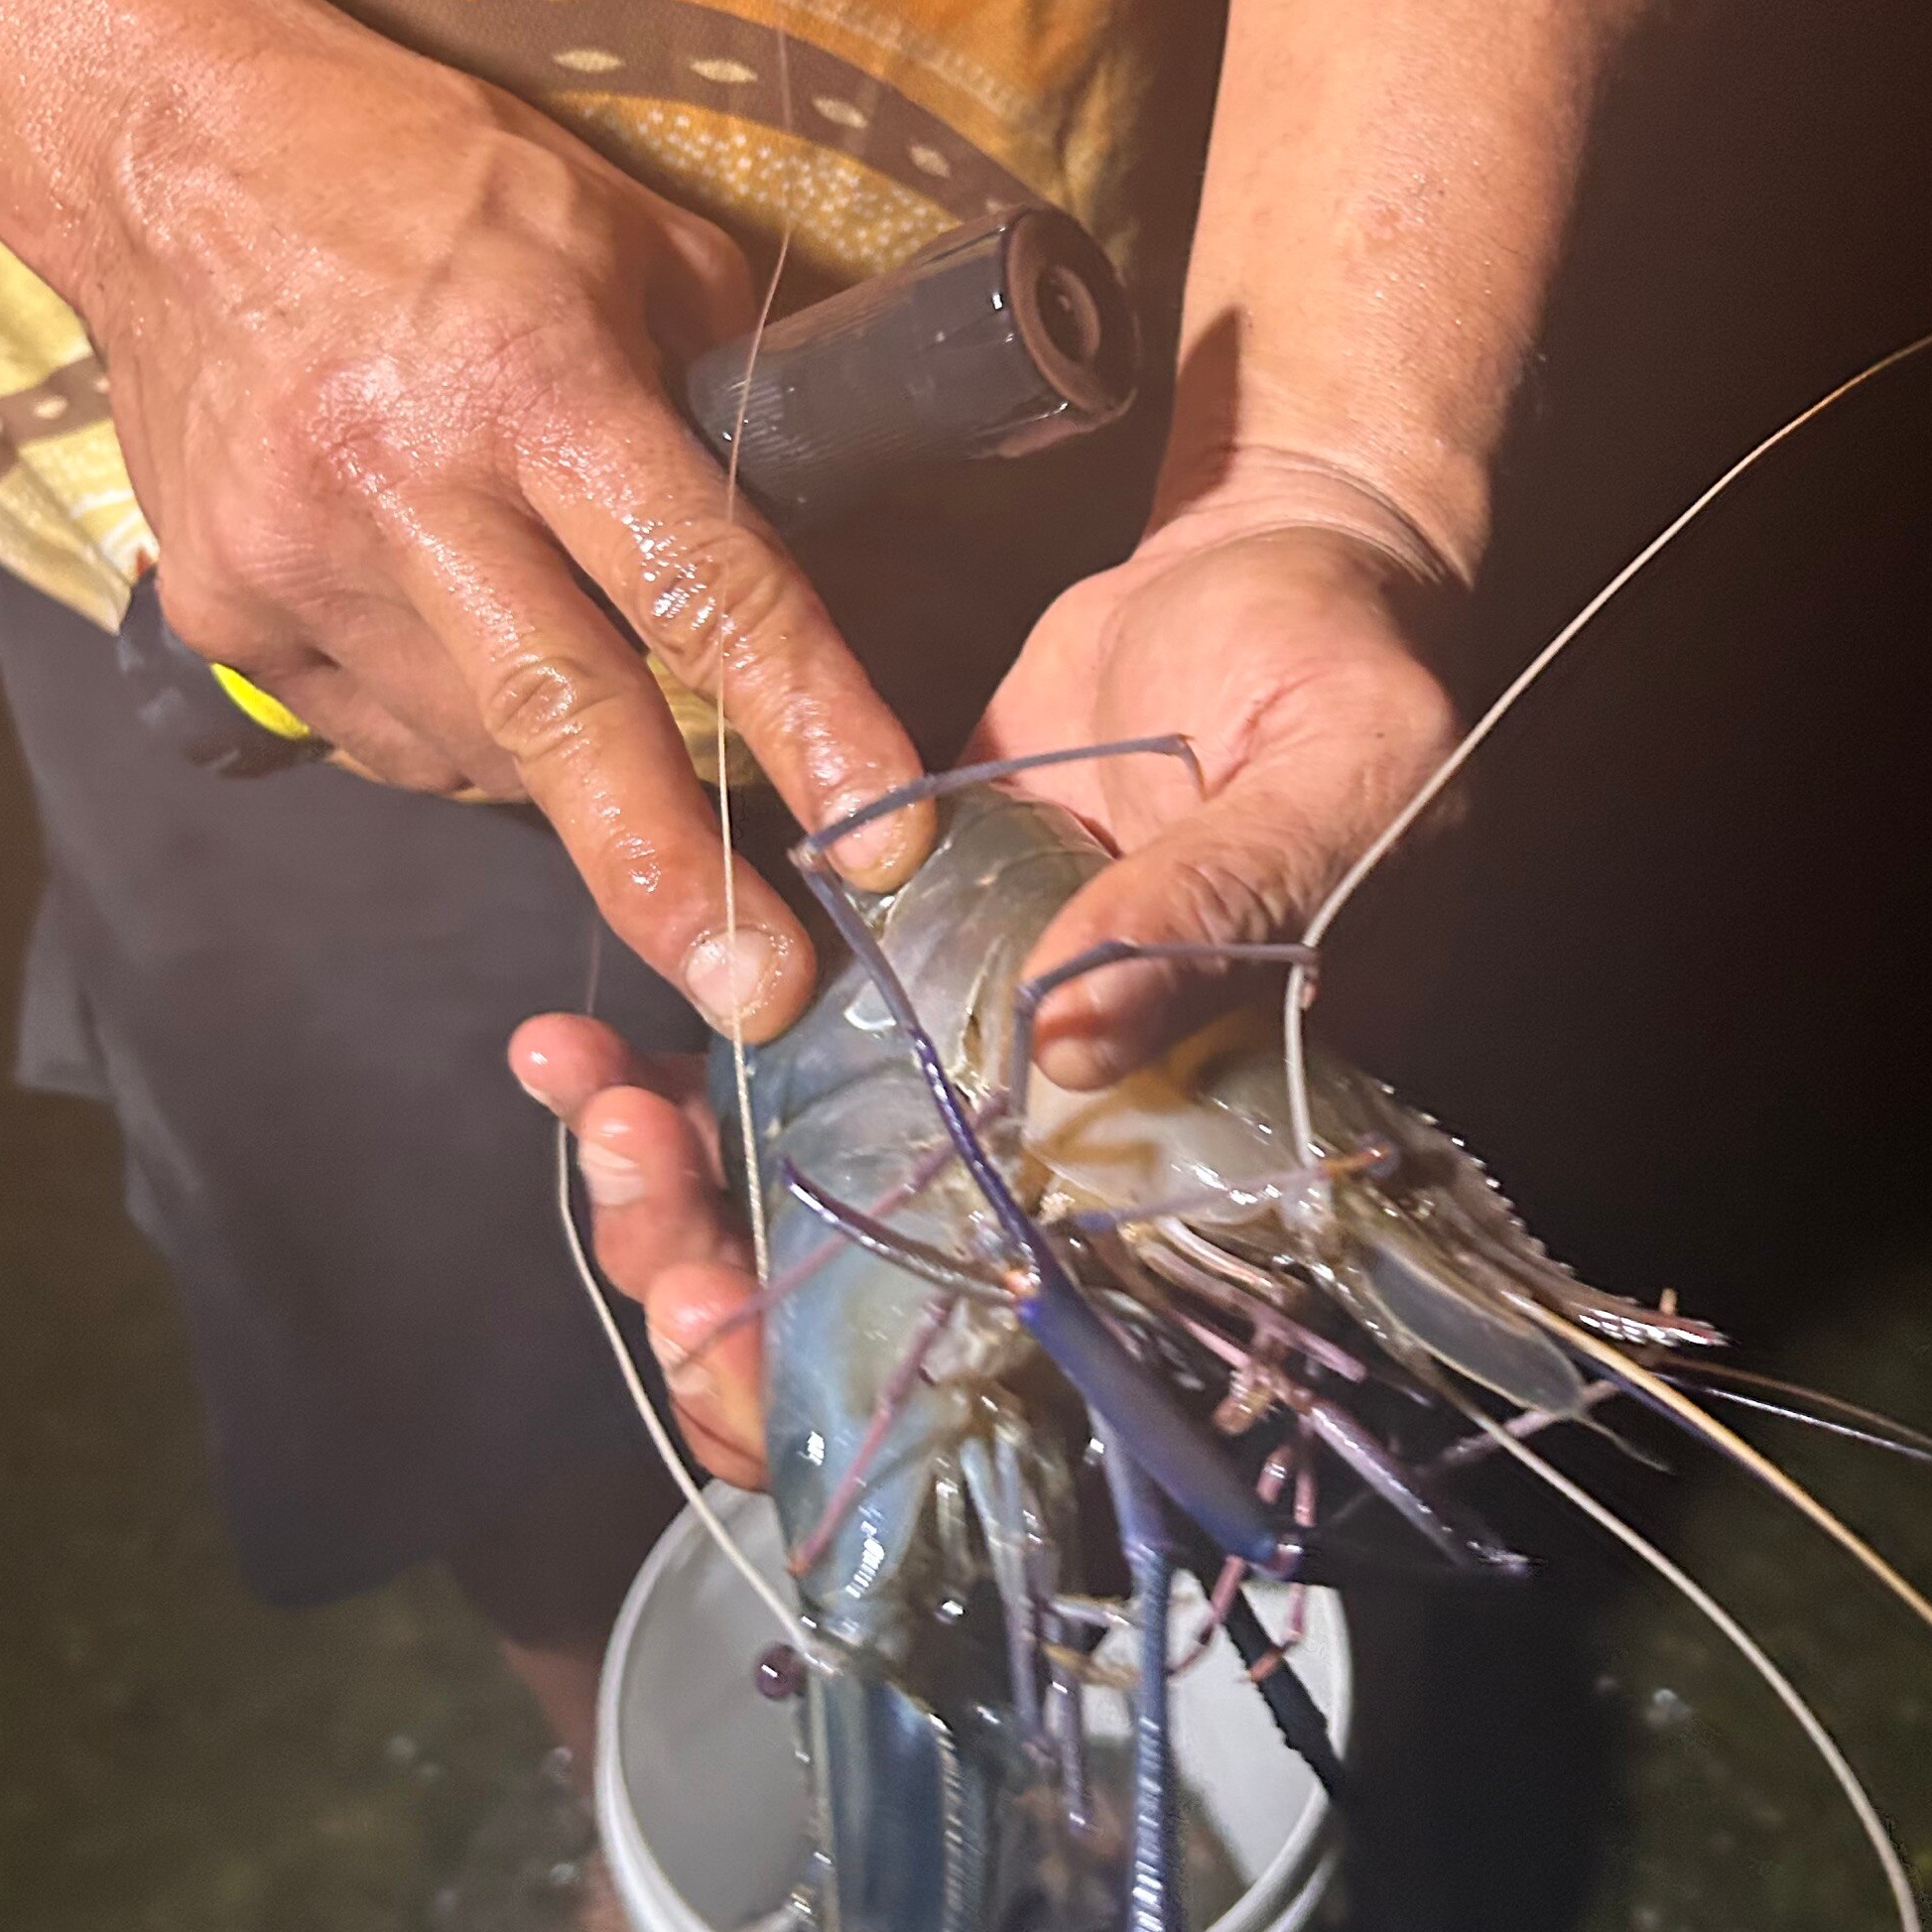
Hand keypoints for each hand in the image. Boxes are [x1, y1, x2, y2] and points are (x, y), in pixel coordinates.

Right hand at [10, 0, 922, 1035]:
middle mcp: (406, 484)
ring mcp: (299, 562)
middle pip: (566, 717)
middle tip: (761, 997)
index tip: (886, 837)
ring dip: (575, 770)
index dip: (808, 721)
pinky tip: (471, 639)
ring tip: (593, 691)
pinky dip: (465, 729)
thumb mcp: (620, 236)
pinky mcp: (226, 610)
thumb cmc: (432, 181)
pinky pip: (392, 730)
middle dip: (674, 873)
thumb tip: (820, 535)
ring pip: (483, 746)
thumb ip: (727, 392)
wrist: (167, 150)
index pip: (702, 582)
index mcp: (532, 378)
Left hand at [511, 456, 1461, 1428]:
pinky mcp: (910, 947)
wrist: (1288, 555)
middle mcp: (1077, 1130)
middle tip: (636, 1212)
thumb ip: (1219, 903)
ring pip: (812, 1186)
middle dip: (728, 1291)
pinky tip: (569, 1044)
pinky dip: (672, 1059)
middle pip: (886, 1292)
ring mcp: (982, 1045)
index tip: (725, 1329)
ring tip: (583, 1096)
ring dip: (675, 1182)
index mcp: (1194, 1142)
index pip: (1036, 1340)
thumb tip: (1071, 1041)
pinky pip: (781, 1040)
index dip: (866, 1375)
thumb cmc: (1361, 672)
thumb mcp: (1337, 776)